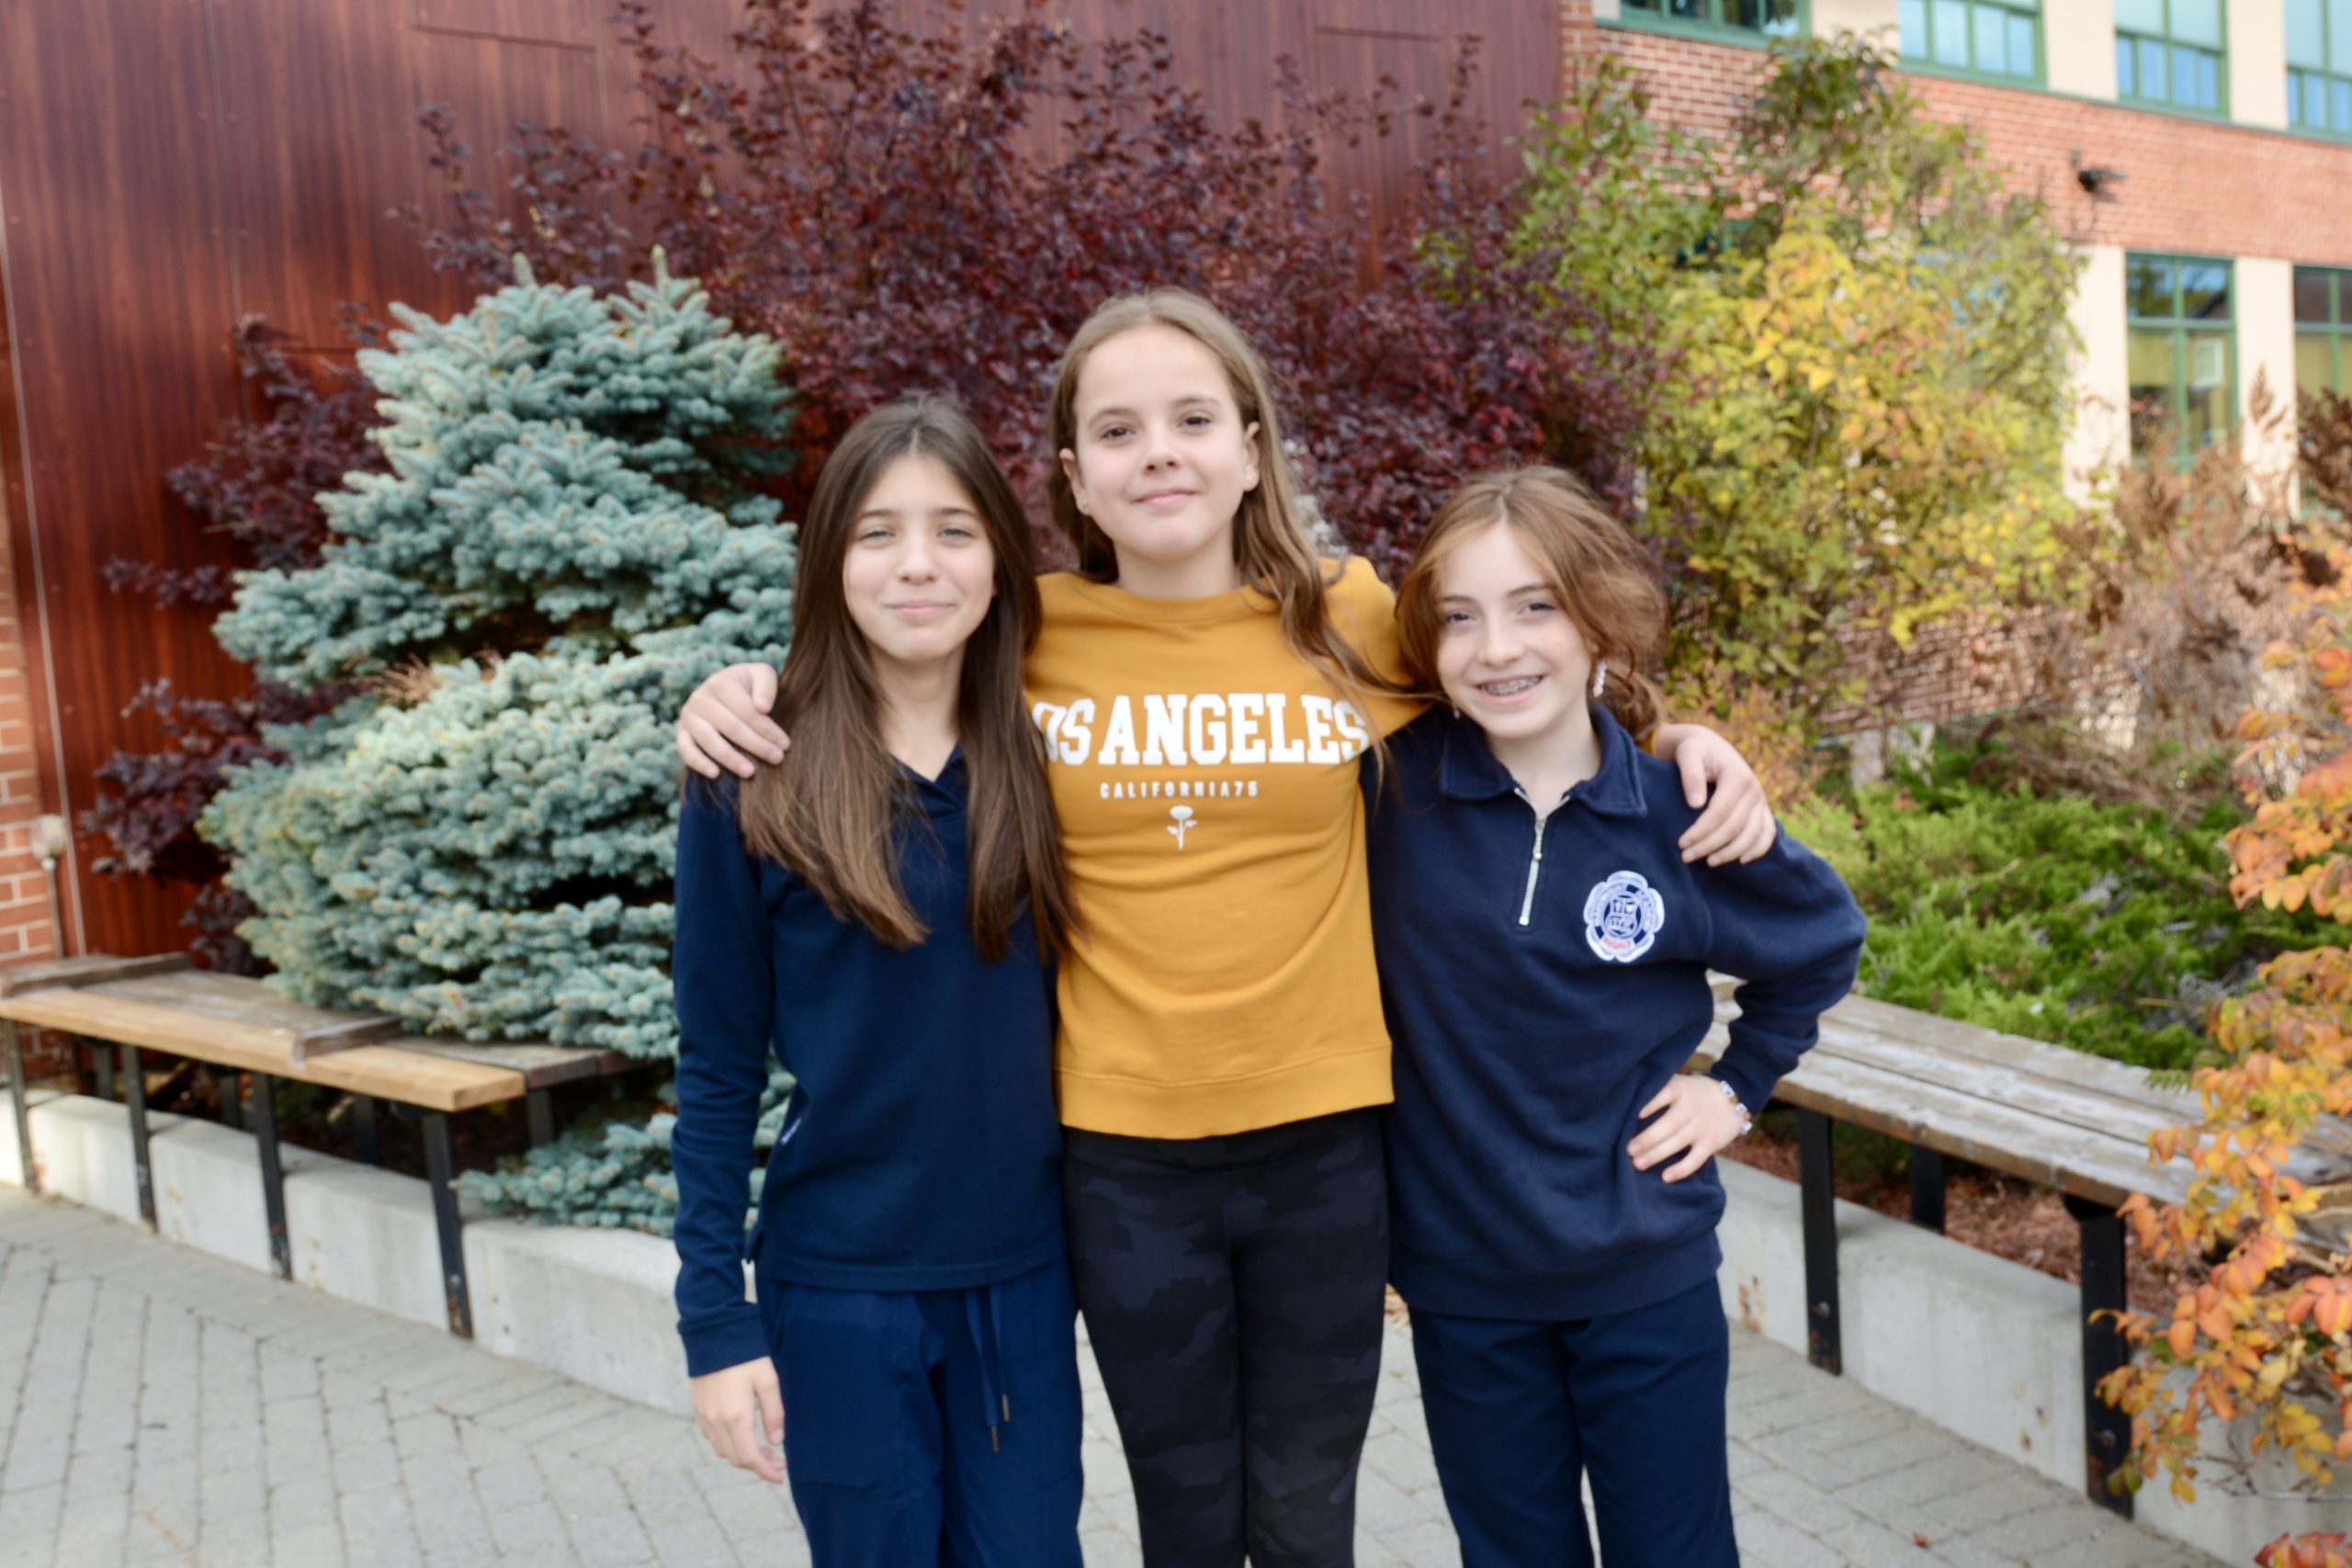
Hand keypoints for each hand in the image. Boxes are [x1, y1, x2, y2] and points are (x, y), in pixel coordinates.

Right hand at [676, 664, 785, 779]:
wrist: (722, 687)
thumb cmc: (748, 685)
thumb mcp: (761, 675)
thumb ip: (766, 686)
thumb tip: (763, 708)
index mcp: (720, 682)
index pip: (747, 711)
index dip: (767, 729)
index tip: (785, 744)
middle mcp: (700, 698)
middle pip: (731, 727)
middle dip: (756, 745)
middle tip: (777, 759)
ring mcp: (688, 716)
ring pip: (709, 740)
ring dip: (730, 759)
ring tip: (750, 773)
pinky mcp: (681, 732)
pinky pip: (686, 750)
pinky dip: (699, 763)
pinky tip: (716, 774)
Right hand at [690, 1356, 785, 1482]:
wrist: (713, 1336)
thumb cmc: (746, 1356)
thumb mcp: (768, 1381)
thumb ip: (774, 1414)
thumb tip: (777, 1442)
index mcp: (736, 1417)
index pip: (750, 1457)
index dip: (765, 1472)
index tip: (780, 1477)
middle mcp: (717, 1422)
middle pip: (736, 1458)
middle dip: (758, 1465)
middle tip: (778, 1460)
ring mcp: (705, 1417)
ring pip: (724, 1450)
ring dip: (743, 1455)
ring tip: (764, 1448)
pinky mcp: (699, 1410)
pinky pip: (714, 1438)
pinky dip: (730, 1444)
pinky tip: (744, 1434)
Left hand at [1628, 1074, 1746, 1183]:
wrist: (1734, 1096)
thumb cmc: (1694, 1092)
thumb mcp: (1679, 1083)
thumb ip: (1659, 1091)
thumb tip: (1626, 1105)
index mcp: (1680, 1089)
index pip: (1664, 1094)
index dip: (1650, 1104)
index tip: (1634, 1115)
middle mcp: (1691, 1107)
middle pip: (1669, 1124)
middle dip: (1648, 1138)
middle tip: (1628, 1150)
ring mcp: (1702, 1126)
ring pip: (1678, 1142)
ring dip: (1657, 1154)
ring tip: (1638, 1164)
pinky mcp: (1711, 1143)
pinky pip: (1696, 1158)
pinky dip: (1682, 1169)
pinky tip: (1666, 1177)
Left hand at [1651, 723, 1775, 865]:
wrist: (1710, 747)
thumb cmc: (1696, 751)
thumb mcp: (1688, 754)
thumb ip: (1691, 775)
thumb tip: (1695, 804)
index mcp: (1738, 776)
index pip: (1719, 812)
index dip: (1701, 831)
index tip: (1681, 844)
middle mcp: (1754, 789)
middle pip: (1734, 827)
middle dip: (1709, 845)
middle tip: (1686, 857)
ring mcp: (1761, 800)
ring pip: (1752, 835)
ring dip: (1731, 853)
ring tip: (1708, 862)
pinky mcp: (1762, 809)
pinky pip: (1767, 833)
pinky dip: (1758, 849)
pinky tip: (1741, 860)